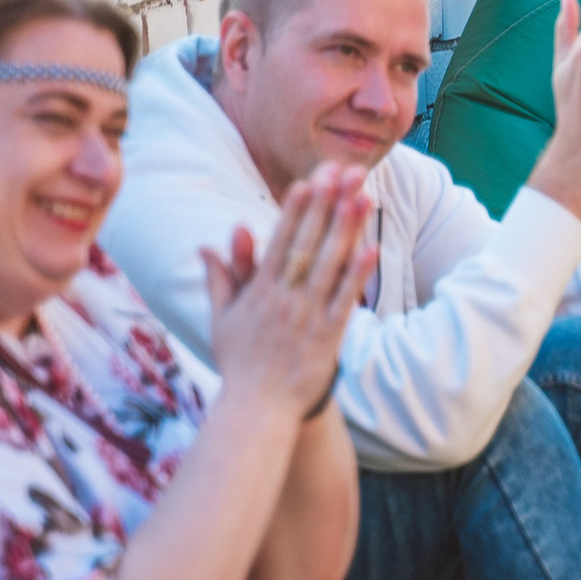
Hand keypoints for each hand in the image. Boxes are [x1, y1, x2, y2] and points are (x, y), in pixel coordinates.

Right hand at [201, 164, 375, 417]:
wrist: (256, 409)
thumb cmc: (239, 363)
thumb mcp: (221, 318)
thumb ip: (221, 278)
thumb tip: (208, 245)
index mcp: (259, 291)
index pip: (279, 241)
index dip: (295, 209)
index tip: (309, 179)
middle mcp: (284, 298)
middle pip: (308, 242)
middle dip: (326, 204)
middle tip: (342, 170)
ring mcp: (306, 315)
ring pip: (330, 264)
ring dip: (347, 228)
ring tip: (363, 195)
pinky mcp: (327, 335)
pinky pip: (345, 299)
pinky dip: (358, 274)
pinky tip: (372, 248)